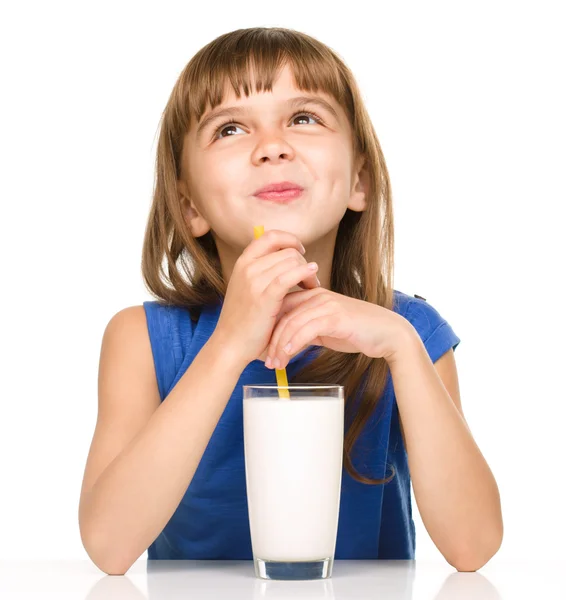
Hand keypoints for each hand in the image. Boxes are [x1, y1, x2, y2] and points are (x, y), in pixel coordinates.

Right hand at [213, 229, 320, 367]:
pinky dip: (305, 274)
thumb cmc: (243, 321)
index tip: (301, 252)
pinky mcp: (265, 296)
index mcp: (243, 262)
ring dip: (308, 271)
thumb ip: (262, 273)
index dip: (290, 240)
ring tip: (312, 286)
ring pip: (292, 261)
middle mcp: (248, 267)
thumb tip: (286, 262)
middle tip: (311, 279)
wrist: (230, 344)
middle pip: (287, 250)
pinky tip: (313, 281)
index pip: (271, 236)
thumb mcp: (246, 289)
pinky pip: (291, 275)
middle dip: (304, 261)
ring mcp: (255, 280)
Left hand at [265, 287, 413, 368]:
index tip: (263, 351)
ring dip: (280, 346)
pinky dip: (293, 344)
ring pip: (292, 322)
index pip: (281, 307)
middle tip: (266, 361)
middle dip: (271, 340)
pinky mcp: (335, 316)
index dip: (269, 329)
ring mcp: (326, 304)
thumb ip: (307, 331)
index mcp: (312, 295)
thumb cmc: (357, 332)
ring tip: (275, 364)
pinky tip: (287, 356)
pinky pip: (306, 329)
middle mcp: (317, 295)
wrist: (387, 333)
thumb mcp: (326, 330)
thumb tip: (288, 344)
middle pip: (282, 314)